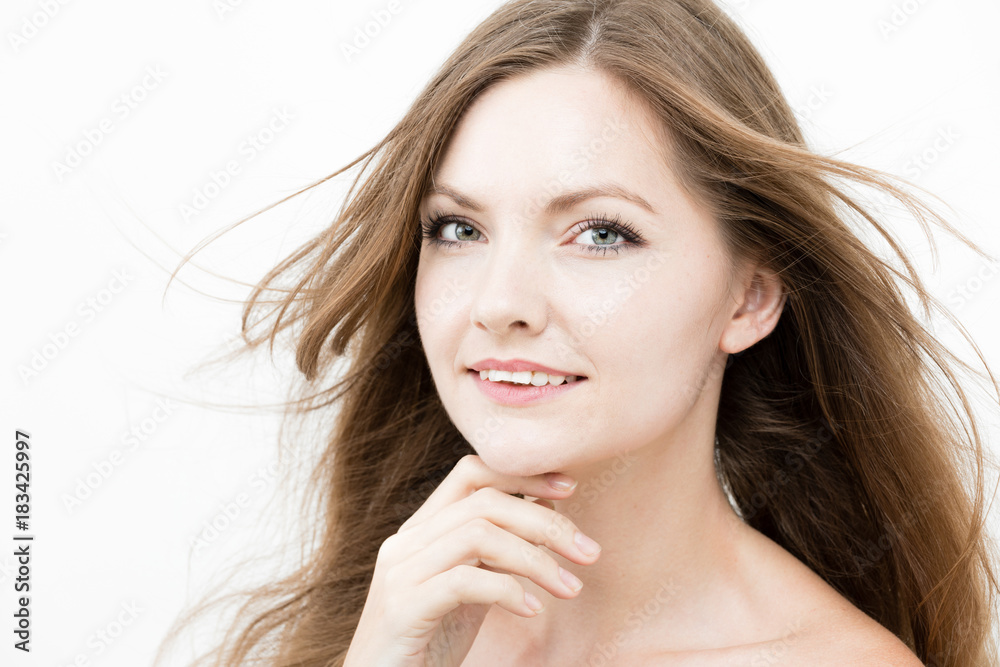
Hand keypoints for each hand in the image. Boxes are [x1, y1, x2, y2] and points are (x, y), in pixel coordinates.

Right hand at [343, 454, 601, 666]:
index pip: (472, 473)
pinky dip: (507, 590)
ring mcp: (400, 572)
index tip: (571, 488)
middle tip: (589, 552)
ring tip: (570, 587)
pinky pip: (463, 582)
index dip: (523, 475)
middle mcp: (406, 541)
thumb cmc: (431, 639)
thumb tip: (545, 509)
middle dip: (545, 521)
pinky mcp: (403, 608)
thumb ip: (496, 550)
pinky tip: (533, 610)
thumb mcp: (471, 587)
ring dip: (535, 559)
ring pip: (478, 536)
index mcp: (422, 529)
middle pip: (485, 503)